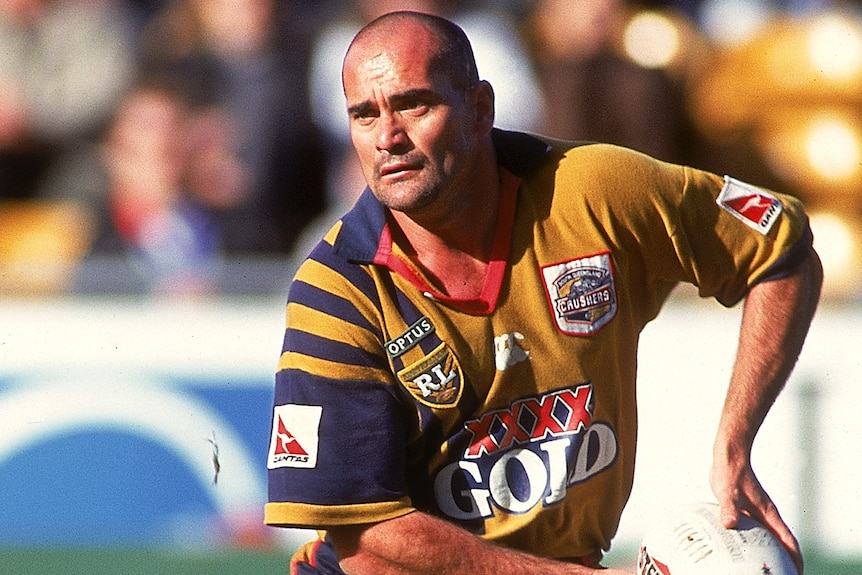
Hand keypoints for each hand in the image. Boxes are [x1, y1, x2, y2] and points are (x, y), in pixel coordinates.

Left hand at [710, 456, 803, 573]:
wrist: (729, 457)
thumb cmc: (730, 473)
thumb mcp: (727, 493)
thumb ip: (729, 509)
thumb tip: (729, 524)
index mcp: (768, 514)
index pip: (787, 540)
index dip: (794, 558)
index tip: (798, 573)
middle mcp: (766, 515)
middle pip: (781, 541)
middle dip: (786, 559)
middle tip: (784, 574)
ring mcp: (757, 512)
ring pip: (769, 536)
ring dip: (772, 551)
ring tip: (767, 566)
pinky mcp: (747, 508)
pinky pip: (755, 530)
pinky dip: (755, 541)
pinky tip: (743, 547)